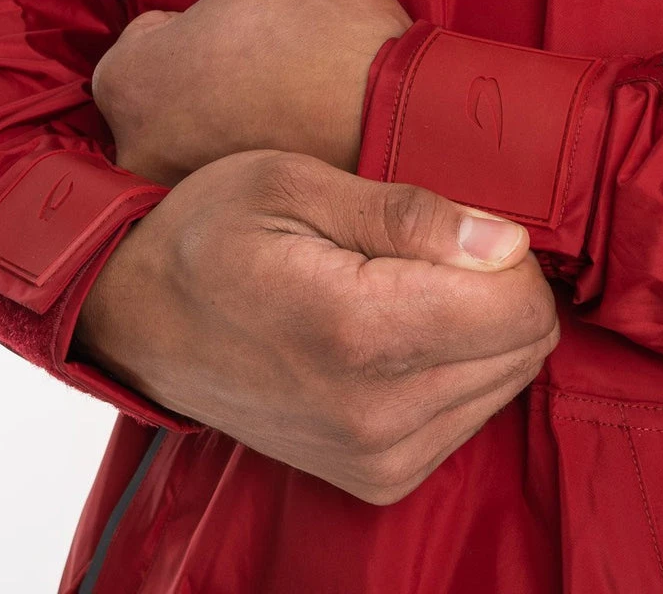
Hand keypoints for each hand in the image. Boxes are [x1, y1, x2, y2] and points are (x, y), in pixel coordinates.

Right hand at [75, 151, 558, 504]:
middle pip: (524, 344)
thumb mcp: (293, 185)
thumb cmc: (209, 233)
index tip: (453, 226)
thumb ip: (406, 214)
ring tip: (396, 289)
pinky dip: (452, 365)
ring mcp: (376, 457)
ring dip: (474, 326)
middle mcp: (375, 414)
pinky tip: (392, 333)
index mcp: (355, 330)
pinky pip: (471, 413)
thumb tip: (507, 242)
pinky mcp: (378, 477)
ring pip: (508, 379)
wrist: (138, 318)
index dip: (505, 249)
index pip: (518, 304)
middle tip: (420, 252)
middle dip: (495, 285)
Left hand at [91, 0, 411, 184]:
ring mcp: (182, 197)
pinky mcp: (233, 222)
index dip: (192, 27)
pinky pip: (231, 179)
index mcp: (130, 82)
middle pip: (164, 103)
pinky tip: (296, 140)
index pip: (143, 43)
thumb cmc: (325, 36)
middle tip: (256, 70)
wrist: (395, 117)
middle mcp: (138, 152)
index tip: (231, 31)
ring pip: (196, 147)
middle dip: (200, 85)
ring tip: (282, 108)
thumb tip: (234, 4)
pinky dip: (254, 161)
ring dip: (225, 128)